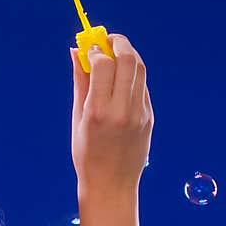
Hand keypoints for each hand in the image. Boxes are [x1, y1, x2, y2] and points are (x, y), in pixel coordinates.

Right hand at [70, 33, 153, 202]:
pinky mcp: (150, 118)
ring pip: (140, 69)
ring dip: (128, 55)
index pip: (104, 64)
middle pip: (129, 60)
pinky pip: (143, 86)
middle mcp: (122, 110)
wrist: (111, 185)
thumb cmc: (86, 153)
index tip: (89, 48)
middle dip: (118, 42)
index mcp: (99, 111)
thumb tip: (76, 51)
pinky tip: (121, 79)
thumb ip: (80, 81)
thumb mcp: (78, 117)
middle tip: (107, 40)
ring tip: (115, 55)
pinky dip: (132, 75)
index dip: (96, 49)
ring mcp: (140, 114)